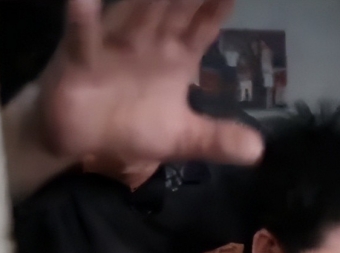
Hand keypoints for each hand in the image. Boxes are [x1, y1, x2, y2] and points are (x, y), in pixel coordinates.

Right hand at [6, 0, 263, 196]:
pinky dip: (82, 19)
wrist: (81, 139)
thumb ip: (217, 139)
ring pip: (136, 13)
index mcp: (177, 57)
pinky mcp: (81, 60)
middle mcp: (150, 42)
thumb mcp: (182, 139)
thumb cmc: (131, 128)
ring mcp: (115, 47)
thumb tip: (258, 151)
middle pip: (176, 6)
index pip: (206, 24)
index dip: (221, 4)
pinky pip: (82, 37)